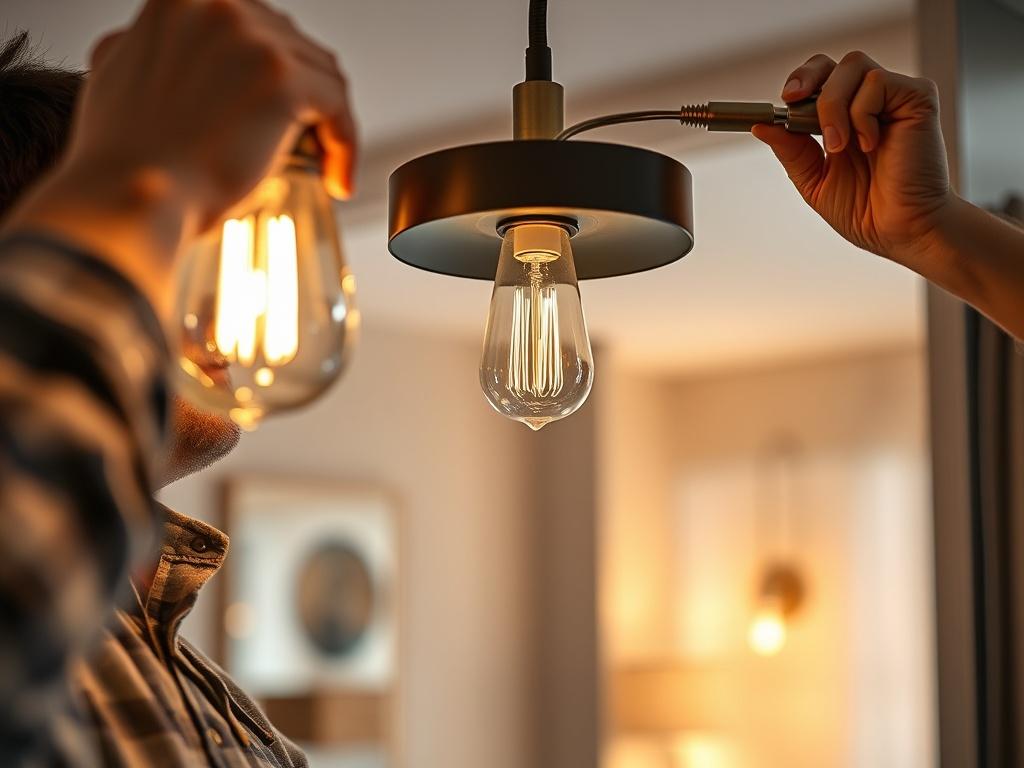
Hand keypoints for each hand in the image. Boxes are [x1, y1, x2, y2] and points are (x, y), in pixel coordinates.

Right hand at [76, 0, 357, 219]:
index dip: (277, 74)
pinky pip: (338, 108)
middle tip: (308, 144)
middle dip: (306, 99)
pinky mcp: (282, 80)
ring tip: (324, 166)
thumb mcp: (120, 73)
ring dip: (330, 123)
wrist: (133, 195)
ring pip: (323, 75)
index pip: (258, 28)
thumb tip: (174, 56)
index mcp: (182, 0)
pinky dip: (345, 146)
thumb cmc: (128, 157)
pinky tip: (335, 178)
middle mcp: (219, 6)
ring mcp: (253, 39)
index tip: (280, 113)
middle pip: (295, 47)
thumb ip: (157, 51)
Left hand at [752, 52, 952, 271]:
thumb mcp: (814, 180)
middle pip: (836, 62)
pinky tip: (869, 144)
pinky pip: (877, 82)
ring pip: (853, 66)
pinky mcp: (918, 99)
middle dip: (808, 76)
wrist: (900, 232)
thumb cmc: (866, 211)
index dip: (801, 80)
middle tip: (793, 101)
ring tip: (838, 146)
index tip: (784, 100)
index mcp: (848, 119)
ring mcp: (896, 99)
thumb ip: (791, 151)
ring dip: (832, 107)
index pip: (822, 78)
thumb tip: (761, 126)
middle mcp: (873, 103)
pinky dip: (861, 113)